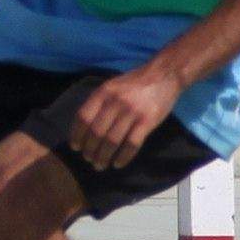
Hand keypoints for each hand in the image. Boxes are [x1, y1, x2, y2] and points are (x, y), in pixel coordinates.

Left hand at [65, 62, 183, 167]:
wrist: (164, 74)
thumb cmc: (135, 82)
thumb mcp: (112, 86)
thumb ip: (99, 102)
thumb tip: (85, 125)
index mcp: (103, 93)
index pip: (83, 117)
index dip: (77, 135)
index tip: (75, 147)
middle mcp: (115, 102)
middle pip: (96, 132)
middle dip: (90, 150)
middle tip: (89, 159)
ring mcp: (132, 112)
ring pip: (112, 141)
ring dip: (104, 156)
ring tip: (100, 165)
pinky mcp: (147, 121)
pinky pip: (132, 144)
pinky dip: (123, 157)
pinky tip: (118, 164)